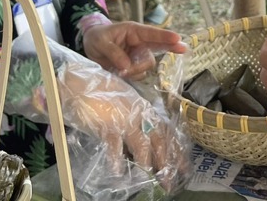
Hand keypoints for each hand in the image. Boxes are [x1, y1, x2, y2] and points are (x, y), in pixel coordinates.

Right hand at [59, 62, 182, 175]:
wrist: (82, 83)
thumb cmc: (103, 94)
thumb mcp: (126, 105)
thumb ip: (136, 122)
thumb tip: (145, 146)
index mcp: (144, 109)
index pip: (165, 132)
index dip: (176, 150)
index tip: (184, 168)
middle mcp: (139, 114)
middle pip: (157, 141)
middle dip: (165, 163)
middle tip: (169, 183)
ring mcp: (124, 119)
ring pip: (141, 144)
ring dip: (145, 164)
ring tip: (150, 179)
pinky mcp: (107, 124)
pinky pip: (115, 145)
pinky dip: (116, 159)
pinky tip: (118, 171)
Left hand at [82, 21, 185, 79]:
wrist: (90, 45)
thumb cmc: (97, 37)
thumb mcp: (101, 42)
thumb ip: (113, 52)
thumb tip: (127, 66)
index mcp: (133, 31)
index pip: (152, 33)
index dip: (165, 36)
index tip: (178, 39)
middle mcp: (139, 43)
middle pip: (155, 51)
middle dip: (158, 55)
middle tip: (166, 55)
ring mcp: (137, 55)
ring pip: (146, 66)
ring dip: (135, 71)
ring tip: (118, 70)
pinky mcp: (134, 66)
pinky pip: (138, 74)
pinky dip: (131, 76)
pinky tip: (119, 73)